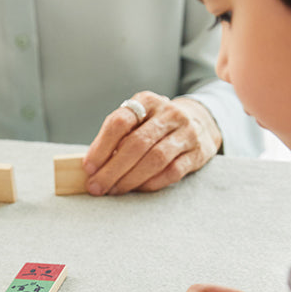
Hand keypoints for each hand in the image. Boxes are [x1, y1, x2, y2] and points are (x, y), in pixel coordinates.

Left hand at [83, 93, 221, 194]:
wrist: (201, 121)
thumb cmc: (156, 125)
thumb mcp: (138, 120)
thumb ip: (116, 137)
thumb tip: (92, 166)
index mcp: (146, 101)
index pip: (120, 121)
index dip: (101, 146)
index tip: (89, 167)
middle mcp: (168, 113)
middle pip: (136, 144)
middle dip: (112, 169)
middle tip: (97, 186)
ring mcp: (186, 132)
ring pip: (155, 159)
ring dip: (130, 179)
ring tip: (114, 190)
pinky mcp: (197, 152)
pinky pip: (172, 171)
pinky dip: (152, 183)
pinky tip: (138, 188)